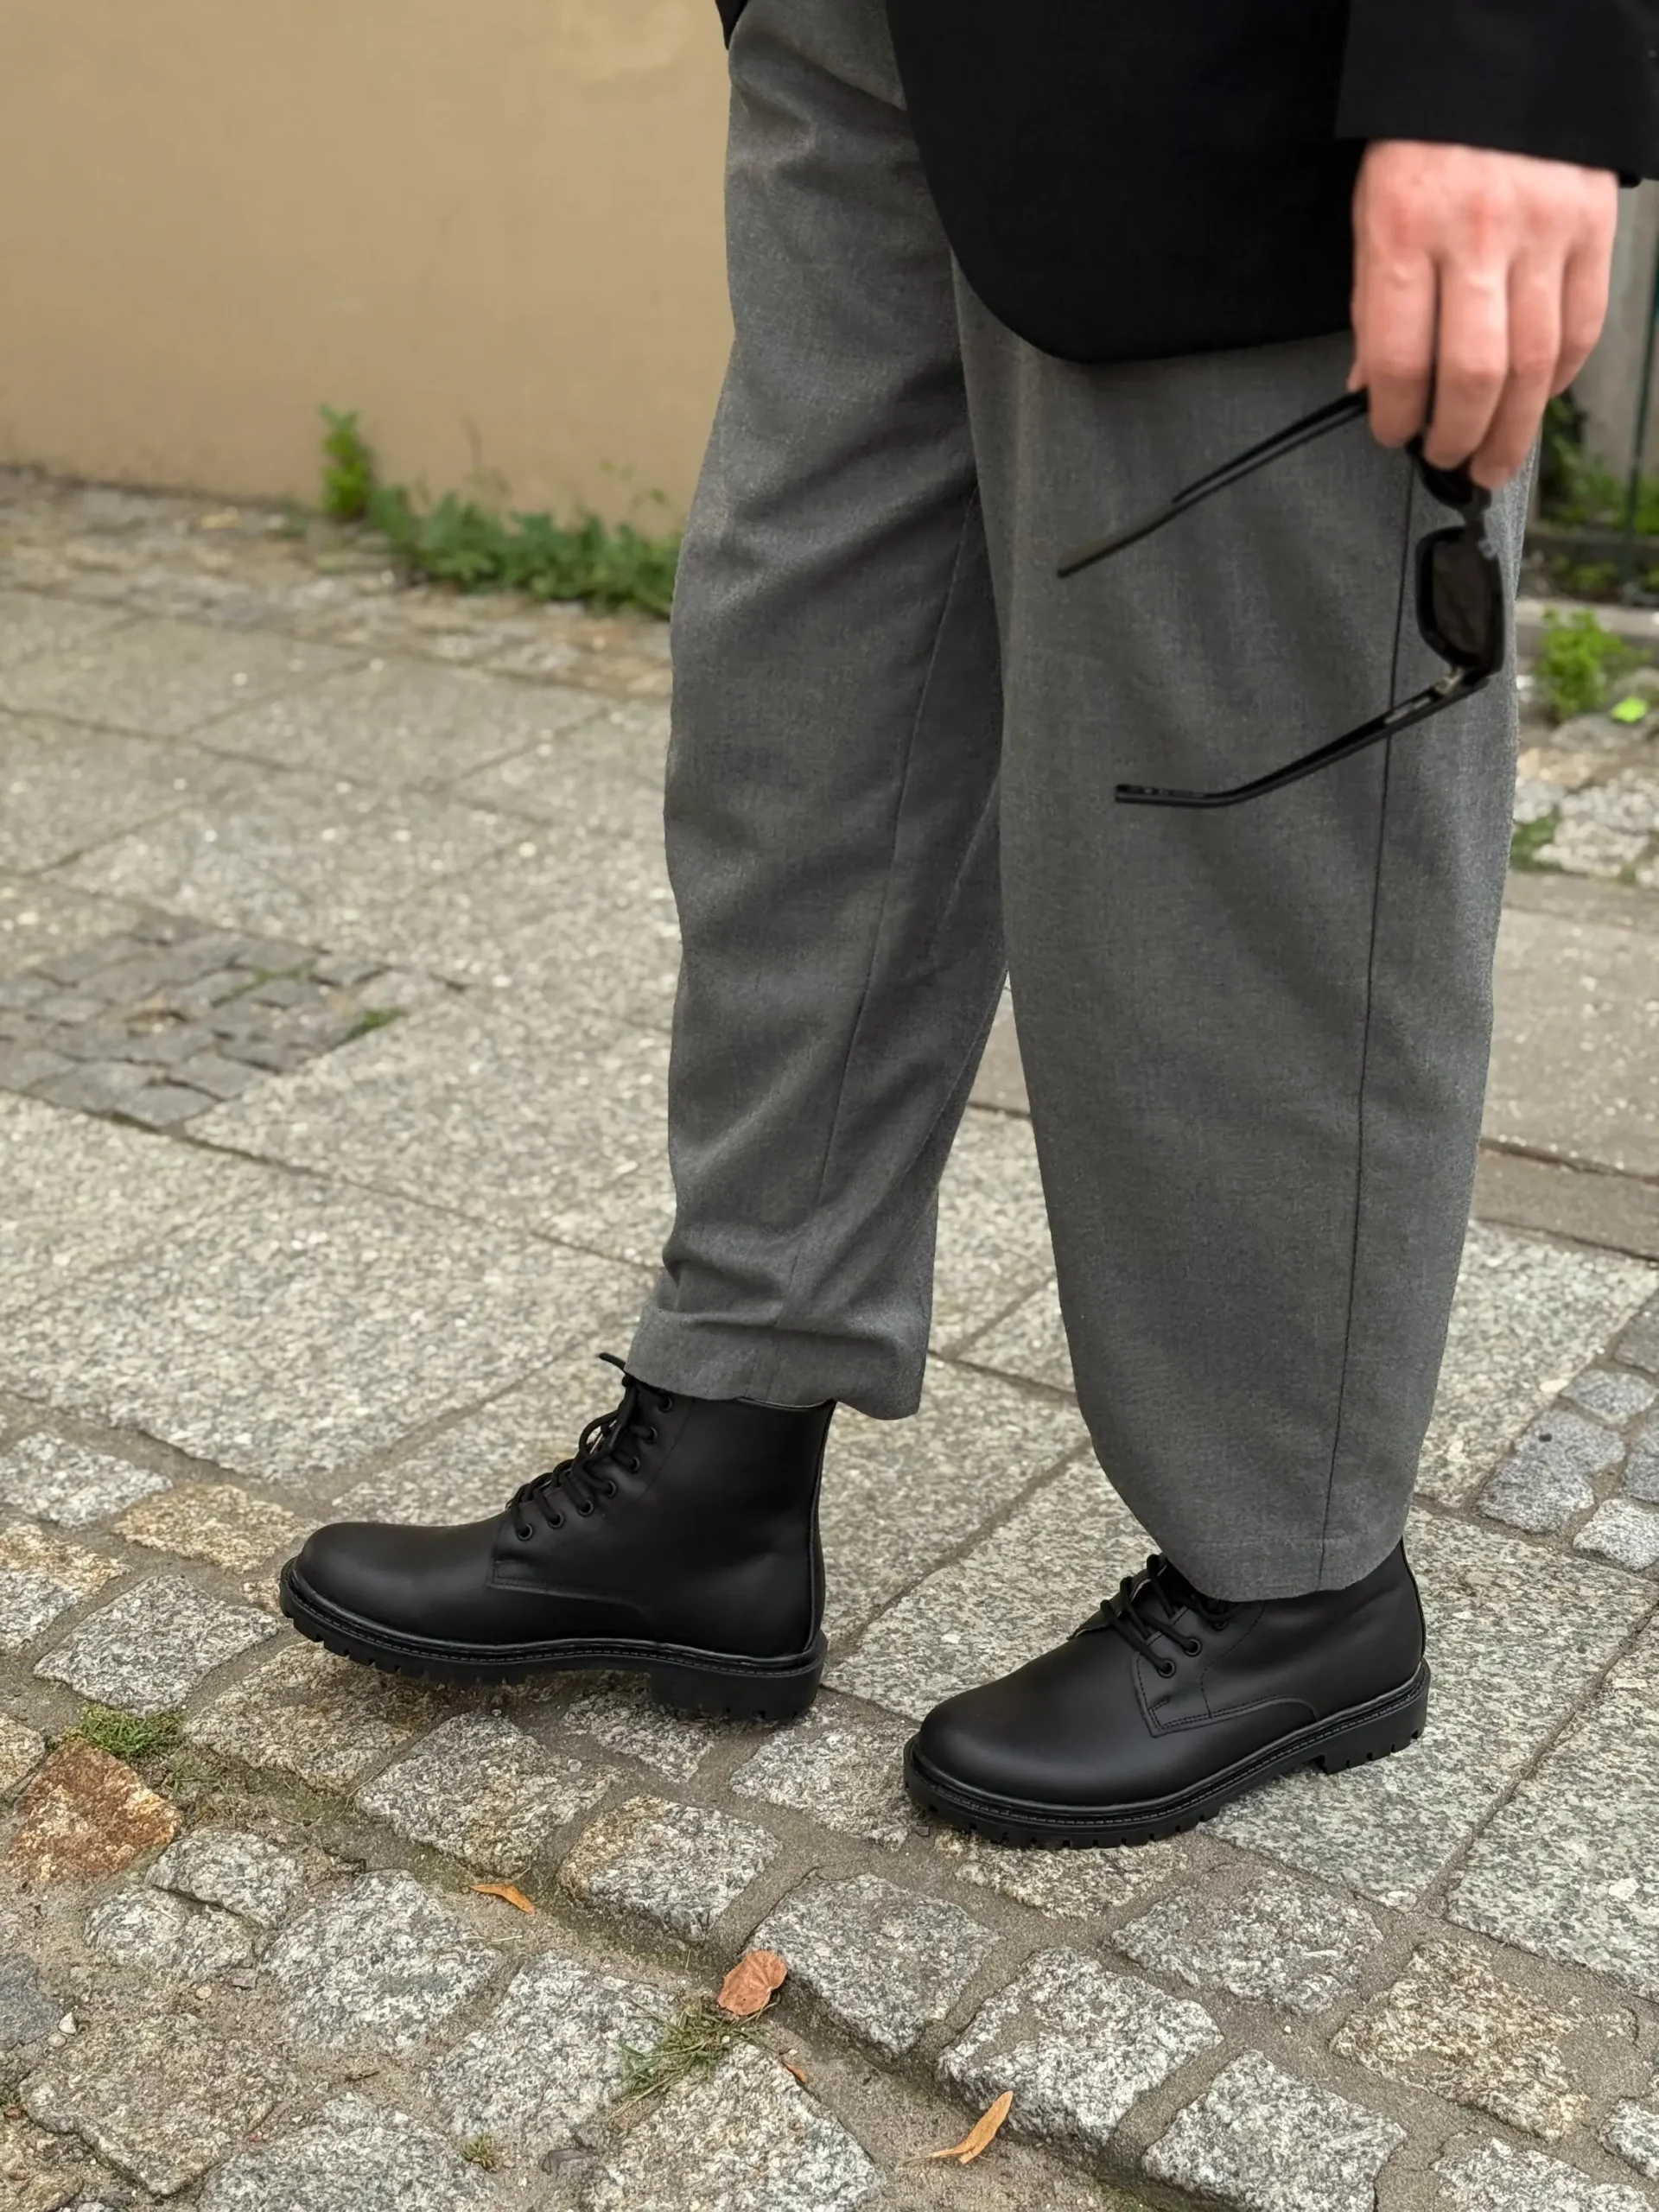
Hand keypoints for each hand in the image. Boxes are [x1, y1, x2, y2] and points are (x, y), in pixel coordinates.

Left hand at [1348, 140, 1618, 487]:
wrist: (1501, 59)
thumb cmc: (1425, 142)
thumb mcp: (1373, 214)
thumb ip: (1373, 304)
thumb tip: (1370, 388)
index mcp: (1406, 230)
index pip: (1398, 357)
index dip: (1394, 415)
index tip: (1392, 433)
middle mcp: (1478, 234)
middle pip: (1474, 373)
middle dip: (1458, 437)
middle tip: (1449, 463)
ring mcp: (1543, 230)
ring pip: (1536, 363)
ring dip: (1514, 427)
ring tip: (1494, 459)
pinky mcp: (1592, 227)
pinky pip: (1583, 326)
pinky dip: (1560, 377)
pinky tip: (1538, 399)